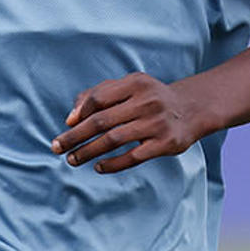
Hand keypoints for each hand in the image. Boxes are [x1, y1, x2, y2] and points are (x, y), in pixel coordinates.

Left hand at [51, 72, 207, 173]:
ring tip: (72, 159)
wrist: (191, 109)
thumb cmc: (150, 98)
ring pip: (113, 140)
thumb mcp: (129, 86)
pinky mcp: (165, 144)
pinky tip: (98, 167)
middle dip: (75, 136)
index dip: (80, 112)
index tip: (66, 125)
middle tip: (57, 147)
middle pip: (102, 121)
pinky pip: (132, 157)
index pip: (99, 98)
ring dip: (88, 152)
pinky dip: (112, 164)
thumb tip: (70, 117)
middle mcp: (147, 101)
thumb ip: (98, 94)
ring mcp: (157, 123)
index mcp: (136, 83)